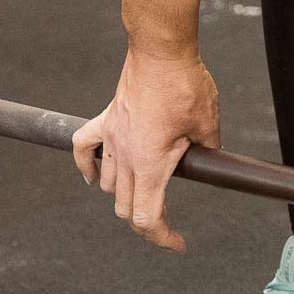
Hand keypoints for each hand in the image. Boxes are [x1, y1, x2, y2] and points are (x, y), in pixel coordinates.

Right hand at [72, 47, 220, 250]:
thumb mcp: (208, 125)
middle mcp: (125, 156)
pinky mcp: (106, 119)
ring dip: (122, 194)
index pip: (146, 217)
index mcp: (151, 164)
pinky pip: (84, 147)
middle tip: (165, 221)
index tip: (177, 242)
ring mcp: (112, 137)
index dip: (162, 237)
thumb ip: (206, 151)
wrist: (162, 51)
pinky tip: (92, 175)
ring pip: (106, 183)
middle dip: (145, 220)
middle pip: (124, 206)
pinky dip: (86, 165)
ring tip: (145, 190)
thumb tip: (206, 159)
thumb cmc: (185, 83)